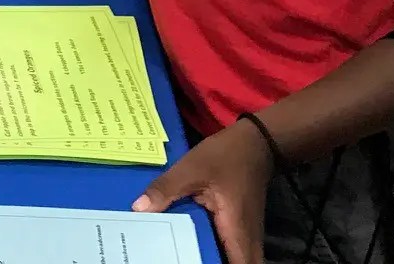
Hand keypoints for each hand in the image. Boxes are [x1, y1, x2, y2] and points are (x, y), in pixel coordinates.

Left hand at [133, 118, 274, 263]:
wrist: (255, 142)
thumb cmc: (226, 155)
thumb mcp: (191, 168)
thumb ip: (166, 189)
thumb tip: (138, 209)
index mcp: (236, 229)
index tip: (188, 261)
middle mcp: (246, 238)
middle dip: (209, 262)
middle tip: (179, 256)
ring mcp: (246, 234)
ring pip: (234, 258)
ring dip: (213, 257)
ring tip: (180, 252)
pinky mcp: (241, 228)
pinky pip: (231, 248)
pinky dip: (215, 248)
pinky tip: (192, 240)